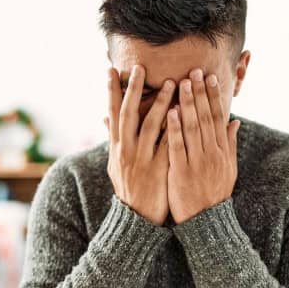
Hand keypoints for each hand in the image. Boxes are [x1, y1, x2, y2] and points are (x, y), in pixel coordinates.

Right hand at [106, 64, 174, 225]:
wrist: (136, 219)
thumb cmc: (128, 189)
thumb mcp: (114, 164)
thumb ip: (112, 139)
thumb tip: (104, 118)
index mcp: (116, 147)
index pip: (112, 113)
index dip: (111, 91)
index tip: (112, 70)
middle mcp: (126, 151)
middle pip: (129, 114)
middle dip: (134, 90)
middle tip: (141, 68)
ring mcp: (142, 160)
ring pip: (151, 126)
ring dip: (161, 102)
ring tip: (173, 83)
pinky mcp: (158, 170)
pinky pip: (168, 144)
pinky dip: (175, 128)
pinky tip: (184, 113)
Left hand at [167, 68, 240, 223]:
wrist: (207, 223)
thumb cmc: (215, 195)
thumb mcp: (229, 169)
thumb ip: (231, 144)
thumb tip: (236, 121)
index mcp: (222, 152)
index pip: (218, 118)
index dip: (214, 96)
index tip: (209, 78)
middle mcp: (212, 154)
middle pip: (206, 118)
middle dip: (200, 93)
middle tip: (194, 71)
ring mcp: (198, 163)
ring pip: (193, 128)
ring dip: (188, 104)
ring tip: (182, 83)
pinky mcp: (182, 173)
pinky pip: (178, 147)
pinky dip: (175, 129)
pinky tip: (171, 112)